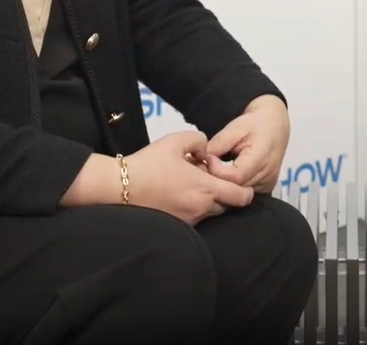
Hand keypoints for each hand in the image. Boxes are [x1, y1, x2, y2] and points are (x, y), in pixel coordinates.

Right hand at [62, 131, 253, 225]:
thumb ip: (199, 139)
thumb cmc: (150, 163)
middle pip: (228, 206)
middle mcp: (202, 208)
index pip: (242, 197)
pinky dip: (194, 208)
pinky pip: (195, 217)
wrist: (120, 187)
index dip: (246, 190)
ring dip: (208, 200)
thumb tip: (206, 149)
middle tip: (210, 179)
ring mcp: (190, 221)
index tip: (240, 181)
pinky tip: (179, 195)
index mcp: (207, 188)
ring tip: (189, 184)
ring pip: (210, 212)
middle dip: (225, 193)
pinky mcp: (177, 226)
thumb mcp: (175, 141)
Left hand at [202, 95, 289, 194]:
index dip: (217, 170)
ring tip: (217, 167)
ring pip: (239, 193)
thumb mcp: (235, 127)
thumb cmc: (254, 124)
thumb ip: (219, 143)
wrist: (275, 125)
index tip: (208, 157)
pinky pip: (245, 192)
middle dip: (218, 178)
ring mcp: (268, 184)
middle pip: (236, 187)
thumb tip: (203, 159)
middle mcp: (268, 175)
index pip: (235, 176)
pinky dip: (234, 185)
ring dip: (225, 183)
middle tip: (207, 164)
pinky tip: (227, 174)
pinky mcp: (266, 188)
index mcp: (262, 157)